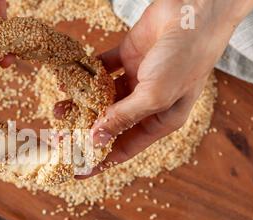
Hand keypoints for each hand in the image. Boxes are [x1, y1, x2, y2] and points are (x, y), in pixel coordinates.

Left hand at [73, 0, 252, 177]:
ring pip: (103, 98)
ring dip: (81, 105)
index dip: (101, 161)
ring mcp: (137, 79)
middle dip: (85, 132)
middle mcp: (147, 102)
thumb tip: (95, 141)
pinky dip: (86, 76)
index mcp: (160, 120)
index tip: (78, 171)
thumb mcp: (154, 96)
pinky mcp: (128, 57)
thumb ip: (123, 118)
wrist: (194, 11)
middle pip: (110, 124)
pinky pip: (102, 70)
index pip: (125, 148)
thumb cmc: (184, 59)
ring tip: (58, 112)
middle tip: (60, 138)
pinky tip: (69, 84)